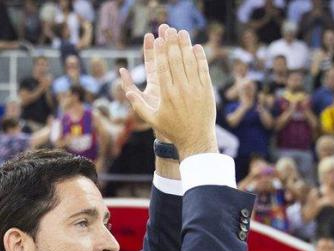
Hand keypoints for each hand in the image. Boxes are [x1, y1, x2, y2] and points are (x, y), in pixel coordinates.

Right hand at [120, 26, 215, 157]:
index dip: (160, 50)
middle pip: (175, 60)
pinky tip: (196, 47)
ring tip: (182, 32)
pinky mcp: (207, 90)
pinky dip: (200, 57)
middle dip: (172, 42)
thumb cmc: (172, 129)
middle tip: (169, 29)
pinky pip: (203, 69)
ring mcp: (195, 88)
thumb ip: (138, 104)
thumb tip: (126, 91)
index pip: (162, 66)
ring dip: (186, 45)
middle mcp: (181, 89)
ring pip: (190, 62)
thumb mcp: (151, 119)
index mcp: (166, 94)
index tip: (158, 38)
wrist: (196, 139)